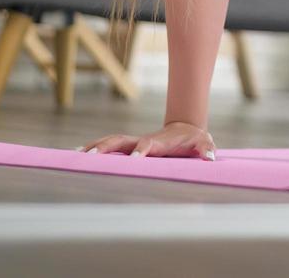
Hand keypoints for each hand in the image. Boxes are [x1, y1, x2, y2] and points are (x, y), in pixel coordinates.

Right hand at [77, 120, 216, 159]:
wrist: (186, 129)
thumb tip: (210, 157)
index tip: (133, 159)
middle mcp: (143, 140)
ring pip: (112, 141)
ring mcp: (134, 142)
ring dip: (96, 146)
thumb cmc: (194, 139)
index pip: (147, 145)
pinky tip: (78, 154)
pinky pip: (110, 146)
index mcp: (158, 142)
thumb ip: (207, 148)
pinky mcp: (130, 146)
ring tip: (77, 155)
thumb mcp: (204, 142)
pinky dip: (95, 147)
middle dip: (106, 147)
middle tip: (90, 157)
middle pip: (121, 141)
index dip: (141, 150)